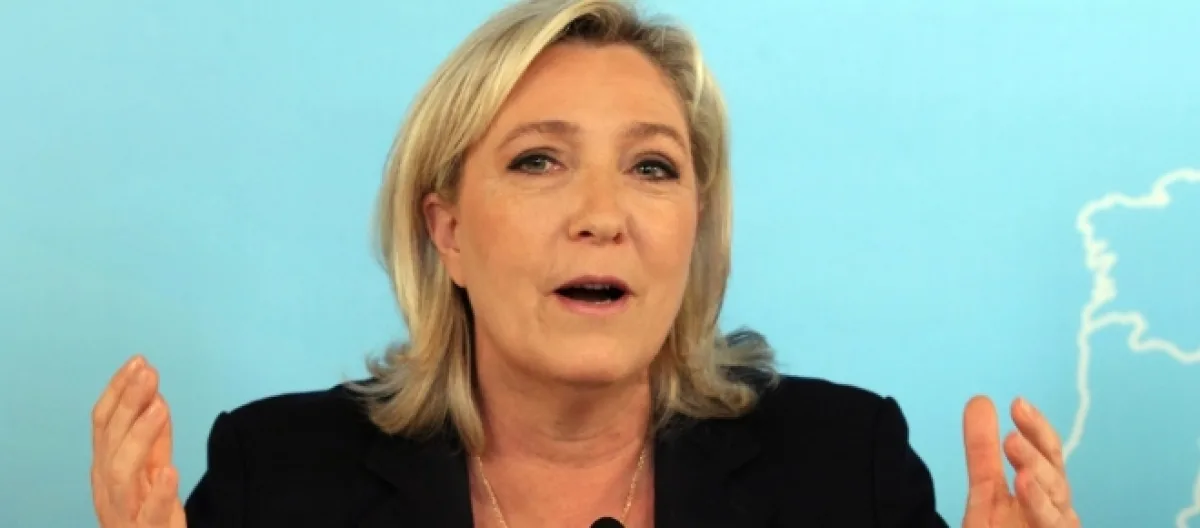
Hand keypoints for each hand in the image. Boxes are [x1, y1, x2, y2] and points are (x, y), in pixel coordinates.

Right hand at [91, 356, 186, 527]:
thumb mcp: (152, 467)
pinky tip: (170, 472)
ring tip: (159, 408)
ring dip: (140, 436)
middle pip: (111, 440)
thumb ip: (154, 436)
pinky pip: (148, 513)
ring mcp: (123, 509)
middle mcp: (107, 485)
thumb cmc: (147, 509)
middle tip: (147, 372)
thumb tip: (154, 396)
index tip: (137, 361)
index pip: (104, 422)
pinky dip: (158, 492)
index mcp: (107, 465)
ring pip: (121, 471)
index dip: (118, 391)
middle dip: (127, 403)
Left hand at [962, 396, 1080, 526]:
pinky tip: (1025, 486)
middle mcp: (1056, 510)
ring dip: (1037, 475)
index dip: (1036, 429)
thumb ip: (983, 451)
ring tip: (1015, 451)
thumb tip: (980, 400)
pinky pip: (1052, 525)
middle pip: (1054, 474)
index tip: (1017, 403)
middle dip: (1036, 450)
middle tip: (1011, 434)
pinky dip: (1040, 506)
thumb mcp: (987, 493)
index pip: (1046, 454)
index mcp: (1043, 491)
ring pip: (1055, 501)